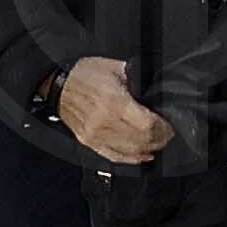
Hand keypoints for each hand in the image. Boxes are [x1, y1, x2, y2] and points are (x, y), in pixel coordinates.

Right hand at [56, 52, 173, 164]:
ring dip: (149, 149)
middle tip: (167, 134)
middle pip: (142, 140)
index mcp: (114, 102)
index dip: (164, 128)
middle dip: (160, 139)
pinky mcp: (88, 141)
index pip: (148, 125)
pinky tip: (143, 156)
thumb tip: (157, 88)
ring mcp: (95, 134)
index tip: (170, 125)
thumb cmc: (85, 74)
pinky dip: (131, 159)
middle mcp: (104, 122)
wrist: (57, 84)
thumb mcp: (116, 68)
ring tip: (158, 143)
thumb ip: (138, 79)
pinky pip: (114, 156)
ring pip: (130, 150)